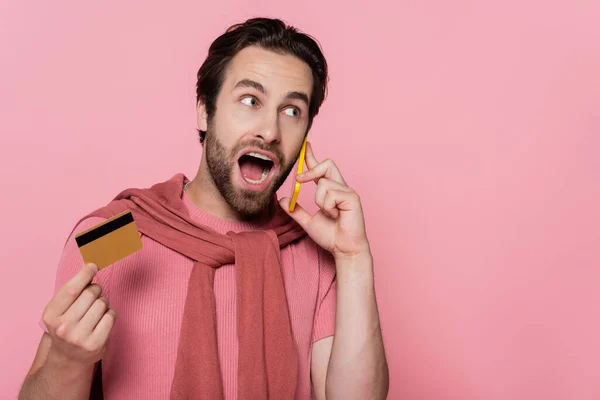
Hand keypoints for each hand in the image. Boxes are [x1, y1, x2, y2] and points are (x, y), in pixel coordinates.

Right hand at [42, 264, 115, 368]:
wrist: (68, 358)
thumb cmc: (67, 326)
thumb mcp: (60, 310)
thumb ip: (72, 290)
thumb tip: (89, 266)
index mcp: (51, 315)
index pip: (71, 290)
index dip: (84, 275)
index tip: (93, 266)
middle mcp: (63, 327)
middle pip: (90, 294)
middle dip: (95, 289)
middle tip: (93, 295)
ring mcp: (79, 338)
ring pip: (102, 303)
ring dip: (103, 303)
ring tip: (95, 312)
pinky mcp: (95, 344)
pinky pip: (111, 316)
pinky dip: (109, 314)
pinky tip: (101, 321)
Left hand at [280, 142, 369, 259]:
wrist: (343, 249)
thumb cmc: (331, 236)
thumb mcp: (308, 222)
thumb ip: (296, 211)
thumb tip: (283, 200)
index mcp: (332, 191)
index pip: (321, 168)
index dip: (312, 157)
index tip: (305, 146)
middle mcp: (341, 187)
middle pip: (327, 164)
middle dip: (312, 170)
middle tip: (300, 179)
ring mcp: (348, 191)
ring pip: (323, 183)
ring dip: (319, 201)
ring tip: (329, 214)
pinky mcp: (352, 197)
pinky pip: (330, 194)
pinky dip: (328, 207)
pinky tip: (336, 215)